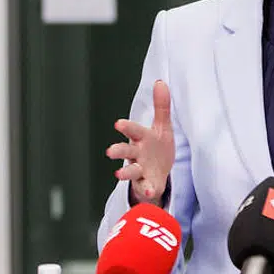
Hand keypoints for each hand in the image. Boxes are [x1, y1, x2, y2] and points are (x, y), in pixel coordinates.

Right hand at [107, 80, 174, 204]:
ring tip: (119, 174)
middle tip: (110, 151)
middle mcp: (137, 154)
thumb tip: (161, 82)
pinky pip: (146, 188)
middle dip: (118, 150)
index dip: (127, 127)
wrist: (160, 172)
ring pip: (130, 171)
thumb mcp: (163, 126)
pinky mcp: (146, 184)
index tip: (119, 124)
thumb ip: (162, 106)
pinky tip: (152, 191)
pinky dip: (148, 190)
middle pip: (125, 151)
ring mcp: (140, 170)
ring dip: (125, 172)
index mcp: (141, 138)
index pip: (133, 131)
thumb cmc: (157, 146)